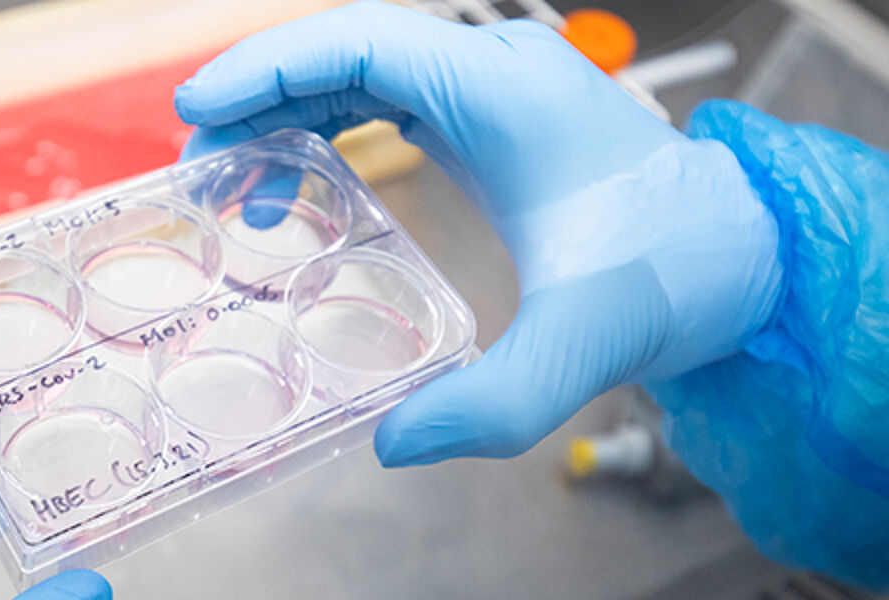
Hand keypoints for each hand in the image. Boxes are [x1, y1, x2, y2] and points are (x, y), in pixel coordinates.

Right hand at [175, 1, 782, 464]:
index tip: (198, 104)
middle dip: (261, 98)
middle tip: (199, 165)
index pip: (360, 43)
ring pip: (359, 71)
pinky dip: (328, 130)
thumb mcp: (585, 344)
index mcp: (503, 91)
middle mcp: (494, 70)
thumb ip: (496, 403)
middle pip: (344, 50)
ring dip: (288, 115)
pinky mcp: (489, 116)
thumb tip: (396, 444)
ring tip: (238, 189)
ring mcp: (491, 87)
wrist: (736, 258)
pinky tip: (301, 190)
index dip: (267, 66)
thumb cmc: (672, 274)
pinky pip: (385, 99)